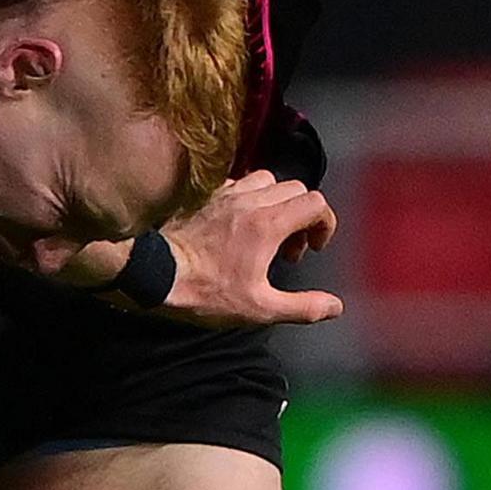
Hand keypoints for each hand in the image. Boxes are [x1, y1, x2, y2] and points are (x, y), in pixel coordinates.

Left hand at [154, 172, 343, 327]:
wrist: (155, 273)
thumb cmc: (206, 292)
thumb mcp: (260, 309)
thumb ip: (302, 307)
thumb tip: (334, 306)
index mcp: (268, 223)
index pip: (315, 203)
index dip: (325, 224)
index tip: (314, 248)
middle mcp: (250, 200)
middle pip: (296, 189)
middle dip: (303, 216)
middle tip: (289, 249)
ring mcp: (226, 194)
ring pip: (267, 180)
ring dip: (277, 202)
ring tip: (268, 233)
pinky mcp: (206, 195)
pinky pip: (239, 183)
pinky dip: (250, 197)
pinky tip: (240, 224)